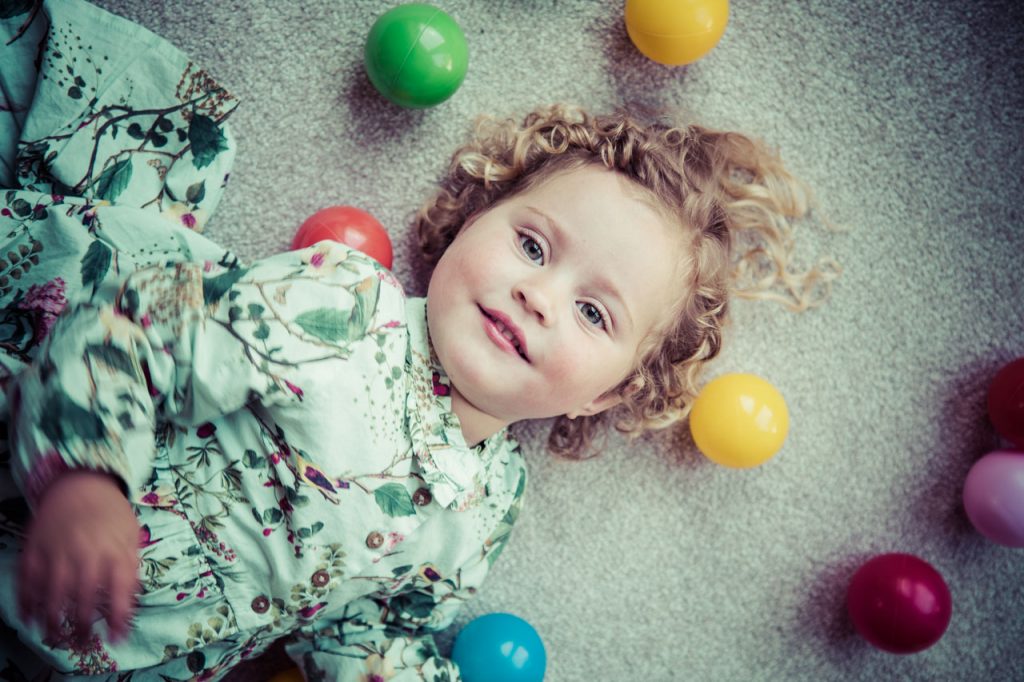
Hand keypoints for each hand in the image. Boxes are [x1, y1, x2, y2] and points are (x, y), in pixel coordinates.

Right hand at [18, 470, 140, 643]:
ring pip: (54, 592)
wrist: (81, 481)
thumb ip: (131, 565)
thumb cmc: (111, 511)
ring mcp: (58, 549)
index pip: (120, 588)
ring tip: (56, 636)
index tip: (118, 635)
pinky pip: (28, 578)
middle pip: (84, 595)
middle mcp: (86, 552)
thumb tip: (132, 598)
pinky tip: (29, 616)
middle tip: (84, 641)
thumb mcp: (132, 534)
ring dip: (53, 619)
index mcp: (115, 549)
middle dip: (84, 624)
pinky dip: (26, 600)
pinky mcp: (36, 547)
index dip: (120, 616)